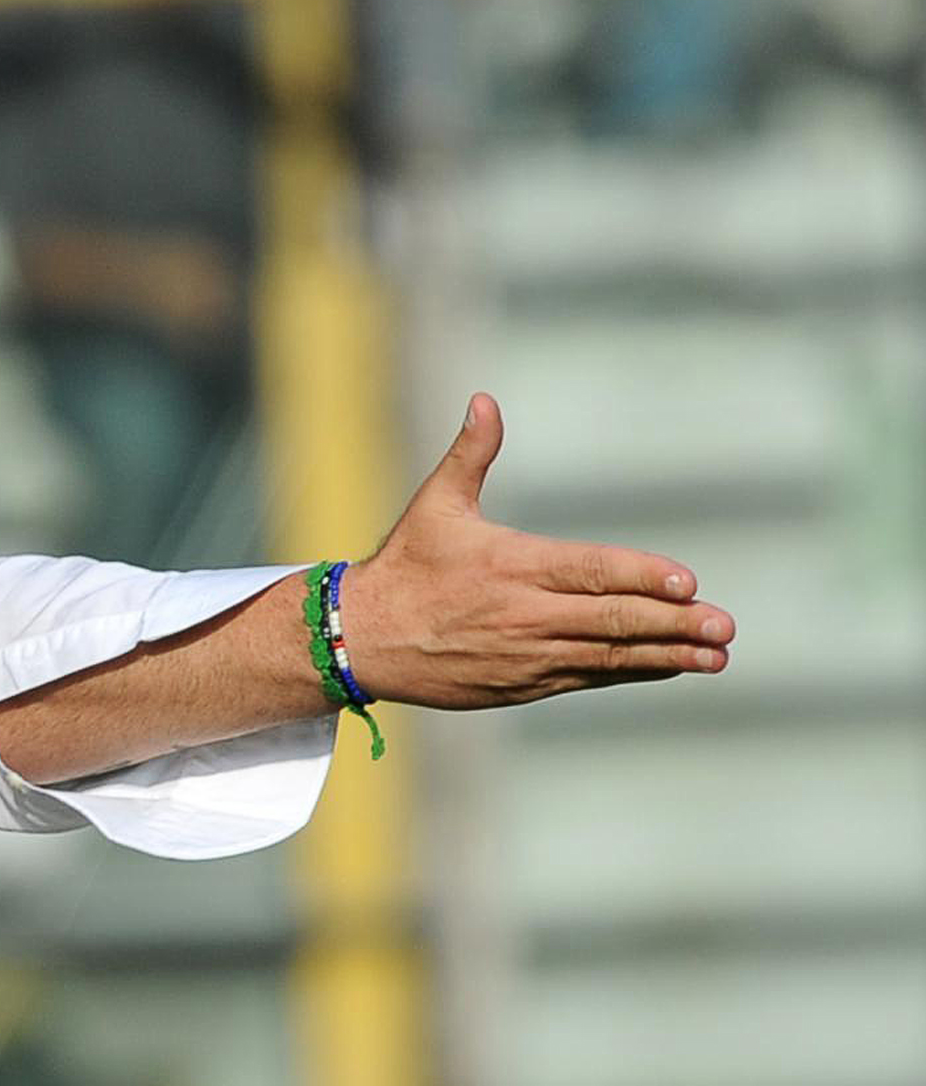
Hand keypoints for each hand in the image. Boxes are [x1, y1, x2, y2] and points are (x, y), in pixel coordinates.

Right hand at [341, 393, 733, 708]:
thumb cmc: (405, 566)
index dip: (641, 577)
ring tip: (716, 653)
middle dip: (674, 623)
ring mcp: (528, 655)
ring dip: (668, 655)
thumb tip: (484, 401)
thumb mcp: (434, 505)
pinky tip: (671, 664)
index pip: (590, 573)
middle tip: (723, 624)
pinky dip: (633, 670)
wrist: (362, 639)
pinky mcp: (523, 684)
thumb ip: (470, 453)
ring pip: (610, 656)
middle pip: (613, 621)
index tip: (687, 582)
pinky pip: (589, 676)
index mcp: (510, 565)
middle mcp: (525, 614)